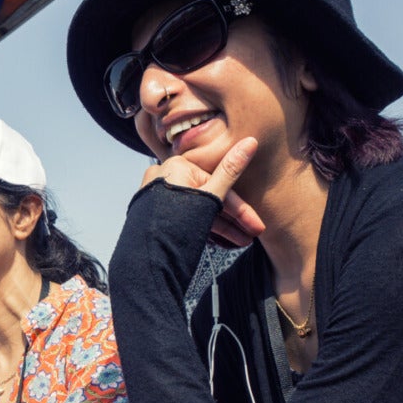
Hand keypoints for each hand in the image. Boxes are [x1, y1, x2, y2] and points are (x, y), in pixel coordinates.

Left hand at [142, 136, 263, 246]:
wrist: (146, 259)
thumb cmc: (174, 227)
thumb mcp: (210, 197)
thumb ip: (230, 171)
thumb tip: (250, 142)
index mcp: (177, 167)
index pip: (219, 186)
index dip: (242, 210)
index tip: (256, 225)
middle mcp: (165, 177)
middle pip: (209, 198)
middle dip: (233, 221)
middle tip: (250, 236)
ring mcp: (159, 196)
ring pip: (198, 209)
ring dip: (222, 226)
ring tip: (240, 241)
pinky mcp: (155, 213)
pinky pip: (186, 216)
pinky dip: (203, 225)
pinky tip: (221, 239)